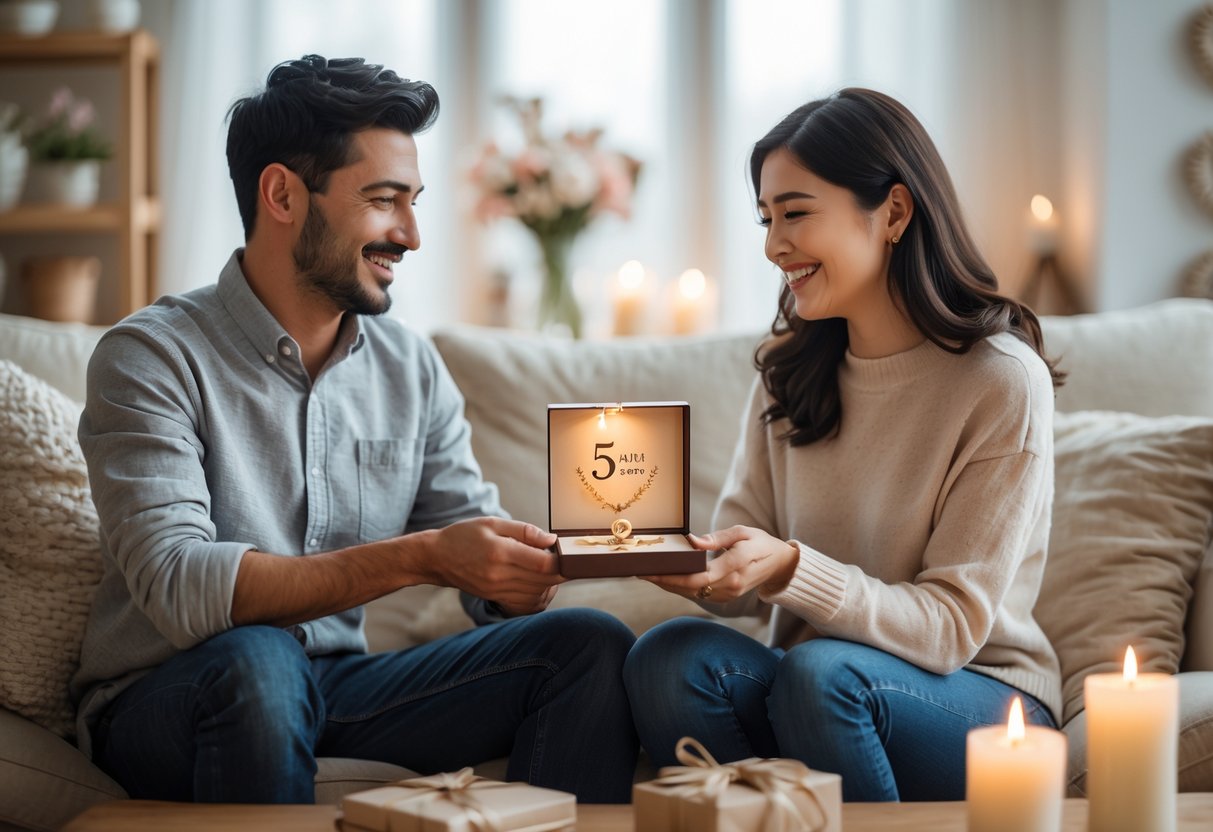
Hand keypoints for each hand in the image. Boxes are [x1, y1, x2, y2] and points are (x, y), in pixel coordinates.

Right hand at [427, 517, 563, 615]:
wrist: (437, 558)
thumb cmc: (464, 535)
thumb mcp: (493, 523)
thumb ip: (524, 531)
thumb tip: (551, 540)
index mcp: (500, 552)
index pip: (543, 564)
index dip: (562, 560)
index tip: (567, 552)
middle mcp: (499, 575)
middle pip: (544, 581)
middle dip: (561, 572)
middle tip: (567, 560)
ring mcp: (496, 590)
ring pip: (537, 594)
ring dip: (551, 584)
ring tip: (552, 570)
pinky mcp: (494, 598)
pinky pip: (525, 603)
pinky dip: (538, 594)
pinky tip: (539, 582)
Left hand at [641, 525, 798, 603]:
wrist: (781, 565)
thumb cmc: (761, 543)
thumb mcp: (743, 532)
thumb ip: (718, 538)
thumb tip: (693, 542)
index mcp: (736, 566)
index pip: (699, 577)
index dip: (673, 576)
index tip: (654, 569)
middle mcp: (731, 585)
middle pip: (691, 588)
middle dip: (665, 581)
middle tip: (642, 573)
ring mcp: (729, 594)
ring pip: (693, 594)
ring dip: (671, 586)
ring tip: (649, 575)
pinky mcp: (727, 597)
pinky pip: (699, 595)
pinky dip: (682, 589)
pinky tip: (668, 580)